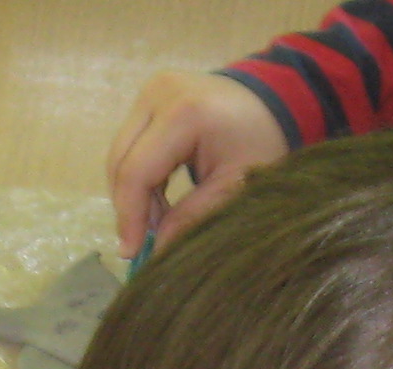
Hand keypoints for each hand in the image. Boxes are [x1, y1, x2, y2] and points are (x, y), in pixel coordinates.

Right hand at [106, 70, 288, 253]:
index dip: (130, 215)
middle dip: (129, 206)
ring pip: (120, 153)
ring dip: (133, 193)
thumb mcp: (234, 187)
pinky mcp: (148, 96)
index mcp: (184, 113)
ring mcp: (150, 91)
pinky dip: (140, 176)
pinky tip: (159, 198)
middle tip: (146, 240)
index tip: (131, 252)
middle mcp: (159, 93)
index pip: (137, 171)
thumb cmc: (261, 143)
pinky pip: (130, 144)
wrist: (272, 102)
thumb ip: (193, 218)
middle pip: (121, 161)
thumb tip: (157, 252)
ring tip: (160, 219)